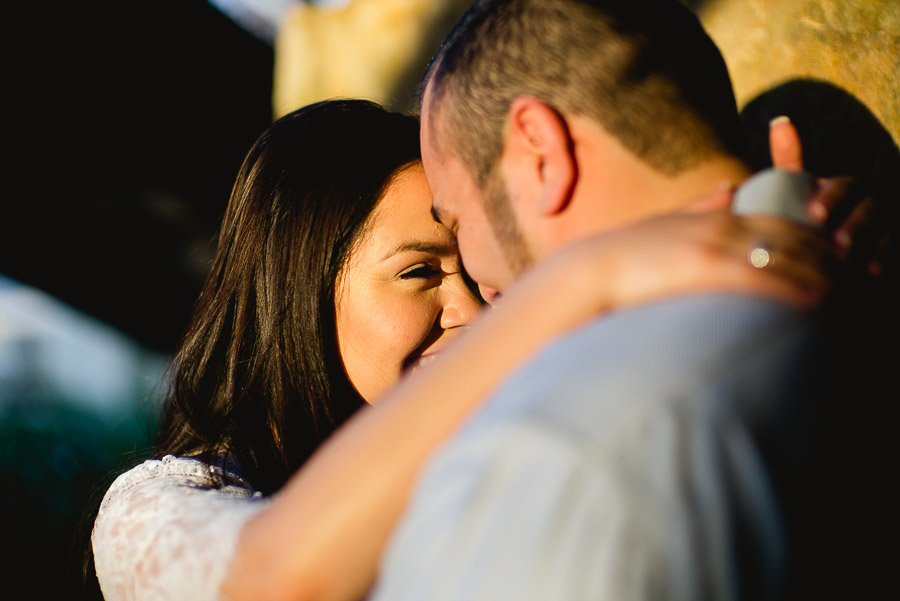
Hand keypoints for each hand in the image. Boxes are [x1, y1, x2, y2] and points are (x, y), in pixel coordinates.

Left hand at [769, 116, 888, 275]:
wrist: (815, 254)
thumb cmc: (801, 216)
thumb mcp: (792, 190)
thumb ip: (787, 162)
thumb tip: (779, 121)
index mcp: (841, 187)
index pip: (842, 185)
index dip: (831, 196)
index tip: (814, 213)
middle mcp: (866, 201)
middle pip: (867, 207)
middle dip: (853, 222)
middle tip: (834, 240)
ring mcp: (882, 222)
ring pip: (882, 228)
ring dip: (867, 242)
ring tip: (847, 258)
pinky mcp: (890, 241)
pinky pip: (892, 247)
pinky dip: (882, 258)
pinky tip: (870, 272)